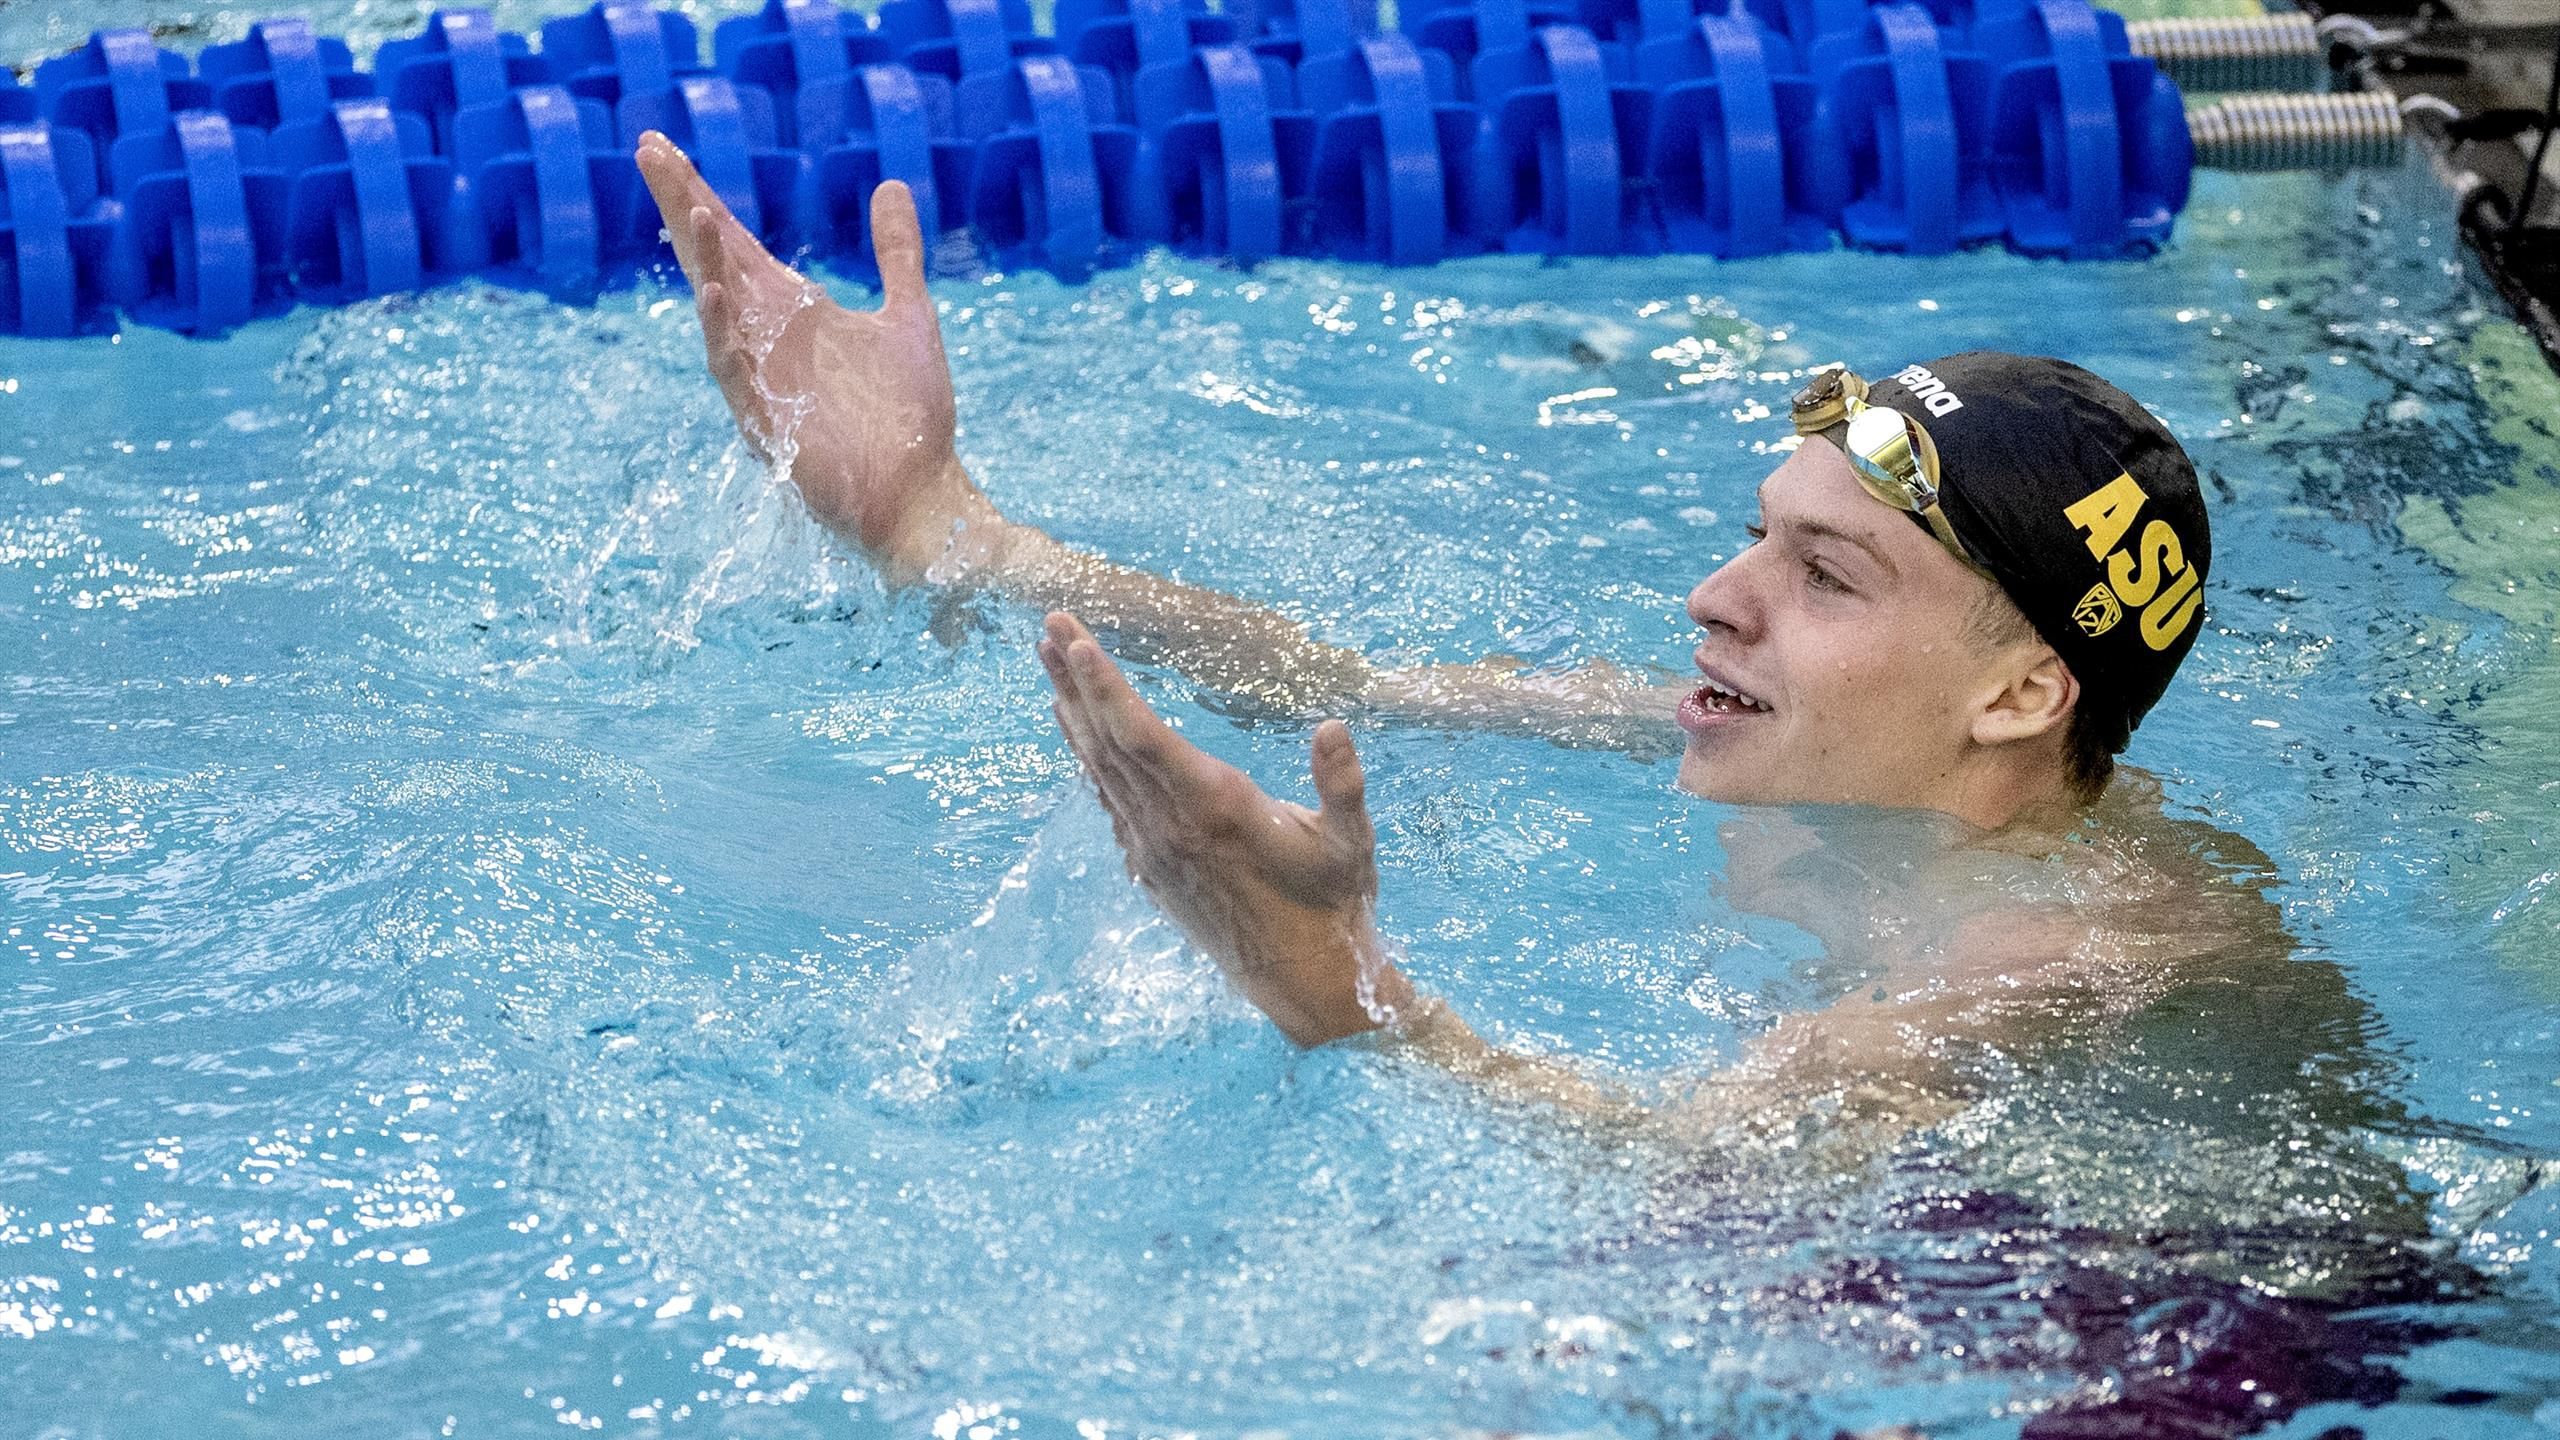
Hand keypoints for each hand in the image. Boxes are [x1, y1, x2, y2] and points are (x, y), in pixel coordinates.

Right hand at [635, 132, 996, 584]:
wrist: (925, 497)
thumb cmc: (910, 420)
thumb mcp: (909, 317)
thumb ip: (895, 253)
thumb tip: (892, 186)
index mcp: (791, 315)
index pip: (734, 244)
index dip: (698, 195)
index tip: (661, 147)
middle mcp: (767, 343)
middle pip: (712, 263)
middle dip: (682, 208)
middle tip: (649, 151)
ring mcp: (763, 384)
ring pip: (719, 315)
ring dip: (705, 264)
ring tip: (695, 212)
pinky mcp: (770, 426)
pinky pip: (736, 375)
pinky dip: (725, 335)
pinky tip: (718, 294)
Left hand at [1037, 612, 1411, 1045]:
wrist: (1304, 982)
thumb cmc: (1333, 907)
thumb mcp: (1352, 845)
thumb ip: (1342, 784)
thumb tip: (1333, 725)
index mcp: (1215, 809)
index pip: (1142, 738)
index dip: (1105, 688)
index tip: (1073, 643)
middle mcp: (1171, 827)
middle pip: (1107, 742)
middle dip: (1075, 679)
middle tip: (1049, 622)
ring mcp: (1154, 850)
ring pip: (1100, 768)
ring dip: (1073, 711)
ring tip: (1047, 660)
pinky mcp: (1151, 868)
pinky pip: (1108, 799)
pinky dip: (1088, 755)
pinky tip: (1077, 728)